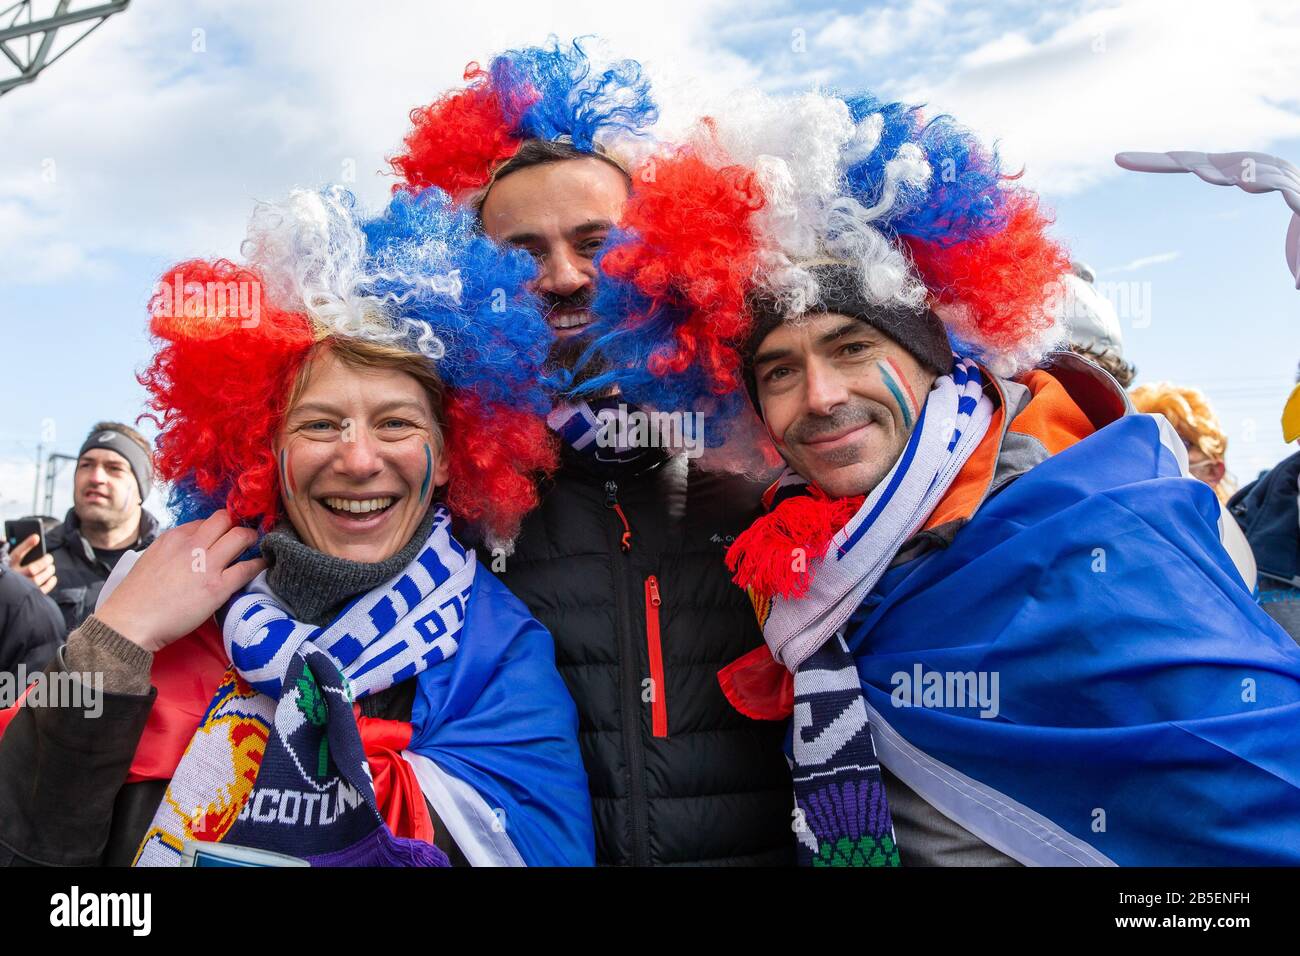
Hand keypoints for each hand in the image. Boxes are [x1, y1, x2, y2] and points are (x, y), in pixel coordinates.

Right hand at [8, 534, 56, 593]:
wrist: (4, 592)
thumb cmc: (6, 571)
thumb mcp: (5, 559)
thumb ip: (11, 549)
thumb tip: (21, 538)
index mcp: (6, 565)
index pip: (17, 553)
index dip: (27, 544)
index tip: (36, 537)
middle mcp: (13, 576)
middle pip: (32, 569)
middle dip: (44, 562)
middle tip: (49, 558)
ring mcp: (20, 587)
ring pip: (37, 579)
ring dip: (48, 572)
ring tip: (51, 567)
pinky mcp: (26, 595)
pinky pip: (40, 590)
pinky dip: (49, 584)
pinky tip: (53, 578)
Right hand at [95, 510, 265, 653]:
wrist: (129, 622)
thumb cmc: (137, 598)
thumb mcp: (151, 559)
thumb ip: (173, 551)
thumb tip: (190, 550)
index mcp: (172, 538)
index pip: (203, 521)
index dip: (216, 528)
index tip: (222, 535)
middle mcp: (191, 545)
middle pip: (224, 519)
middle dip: (236, 525)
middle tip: (243, 536)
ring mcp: (206, 564)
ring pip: (240, 536)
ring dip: (251, 539)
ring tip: (256, 545)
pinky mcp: (217, 587)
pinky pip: (247, 567)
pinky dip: (259, 564)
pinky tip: (263, 564)